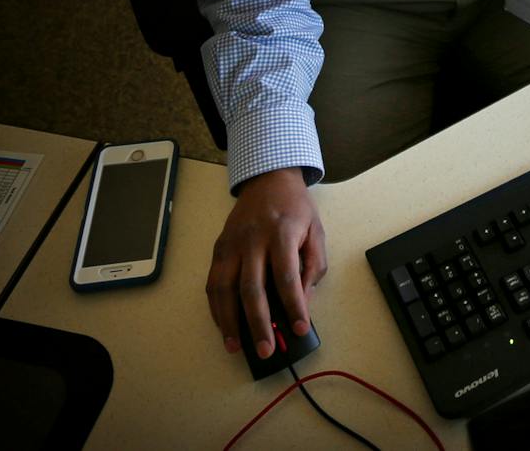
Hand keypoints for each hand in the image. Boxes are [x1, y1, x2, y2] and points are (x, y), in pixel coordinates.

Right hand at [206, 167, 326, 359]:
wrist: (268, 180)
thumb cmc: (296, 209)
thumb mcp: (316, 232)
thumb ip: (313, 267)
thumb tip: (303, 302)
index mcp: (283, 233)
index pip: (287, 276)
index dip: (293, 306)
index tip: (301, 329)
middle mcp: (253, 239)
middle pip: (251, 288)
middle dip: (258, 323)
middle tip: (267, 350)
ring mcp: (231, 244)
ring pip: (224, 289)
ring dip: (229, 322)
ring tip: (237, 347)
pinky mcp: (218, 248)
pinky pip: (213, 284)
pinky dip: (217, 309)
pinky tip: (225, 326)